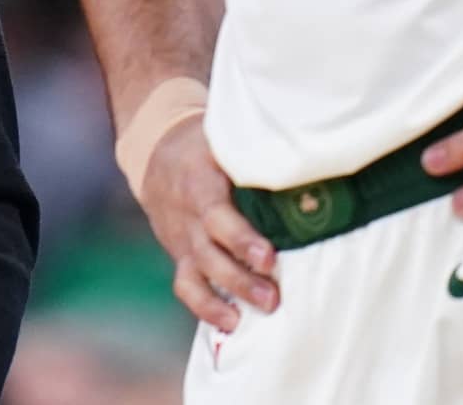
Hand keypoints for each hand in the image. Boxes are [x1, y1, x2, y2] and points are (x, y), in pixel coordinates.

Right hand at [137, 115, 278, 331]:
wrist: (157, 153)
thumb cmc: (206, 145)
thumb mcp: (223, 139)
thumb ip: (253, 154)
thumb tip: (305, 162)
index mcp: (199, 183)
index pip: (216, 215)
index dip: (241, 239)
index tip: (269, 257)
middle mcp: (188, 216)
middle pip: (209, 253)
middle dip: (242, 279)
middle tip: (274, 297)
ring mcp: (182, 239)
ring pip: (199, 274)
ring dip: (228, 297)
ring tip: (262, 313)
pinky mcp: (181, 256)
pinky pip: (186, 286)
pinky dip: (206, 308)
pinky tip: (232, 324)